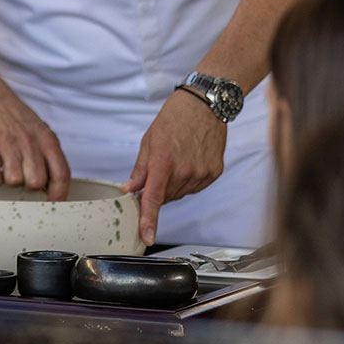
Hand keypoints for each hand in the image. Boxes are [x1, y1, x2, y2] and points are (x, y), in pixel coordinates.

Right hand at [0, 87, 71, 198]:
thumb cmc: (18, 121)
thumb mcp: (43, 134)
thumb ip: (50, 159)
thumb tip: (54, 187)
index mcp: (47, 140)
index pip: (61, 174)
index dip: (60, 193)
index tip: (54, 203)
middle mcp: (29, 142)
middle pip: (36, 182)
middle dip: (30, 186)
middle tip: (24, 176)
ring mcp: (7, 144)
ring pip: (14, 181)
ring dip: (10, 180)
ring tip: (8, 168)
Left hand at [123, 90, 226, 244]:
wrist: (204, 107)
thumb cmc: (173, 120)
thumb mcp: (148, 142)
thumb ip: (140, 170)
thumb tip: (129, 190)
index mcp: (163, 163)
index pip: (153, 199)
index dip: (149, 221)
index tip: (146, 237)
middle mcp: (184, 171)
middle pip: (164, 198)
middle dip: (155, 191)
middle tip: (156, 172)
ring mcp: (202, 174)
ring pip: (179, 194)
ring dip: (172, 186)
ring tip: (174, 161)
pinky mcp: (214, 173)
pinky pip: (195, 188)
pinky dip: (187, 181)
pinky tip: (188, 163)